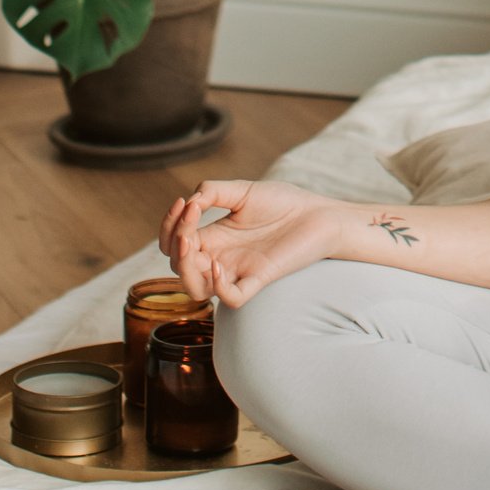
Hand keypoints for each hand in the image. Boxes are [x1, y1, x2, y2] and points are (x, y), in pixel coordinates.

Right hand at [158, 177, 345, 307]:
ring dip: (185, 270)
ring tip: (190, 243)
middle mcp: (221, 256)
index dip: (169, 227)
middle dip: (173, 244)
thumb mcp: (243, 191)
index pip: (175, 243)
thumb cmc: (284, 203)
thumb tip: (189, 202)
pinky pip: (231, 298)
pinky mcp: (259, 279)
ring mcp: (239, 270)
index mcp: (214, 237)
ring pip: (196, 290)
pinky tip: (218, 265)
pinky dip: (219, 287)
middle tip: (189, 218)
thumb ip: (213, 192)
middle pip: (178, 268)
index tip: (183, 203)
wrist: (320, 214)